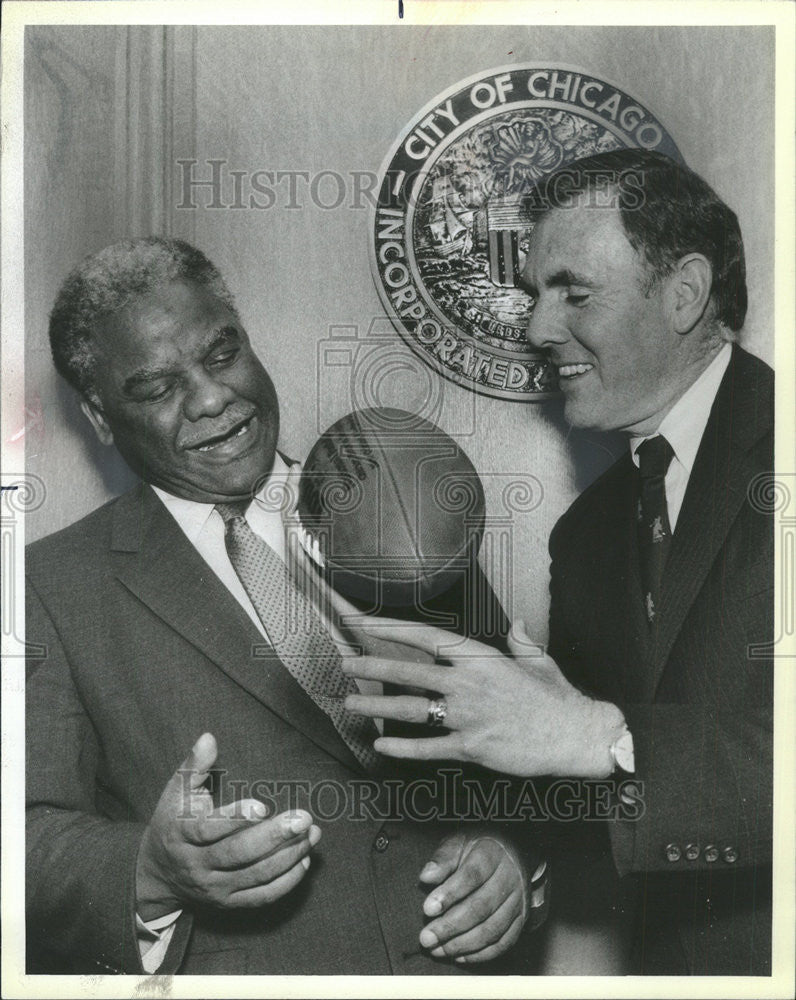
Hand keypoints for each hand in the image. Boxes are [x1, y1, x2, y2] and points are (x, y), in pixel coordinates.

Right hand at [136, 733, 320, 918]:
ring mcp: (214, 888)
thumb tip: (208, 737)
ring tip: (313, 833)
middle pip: (237, 854)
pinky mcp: (228, 903)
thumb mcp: (176, 792)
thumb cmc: (173, 821)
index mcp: (182, 833)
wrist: (157, 873)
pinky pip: (261, 897)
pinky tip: (304, 859)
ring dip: (288, 856)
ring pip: (255, 876)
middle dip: (274, 837)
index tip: (263, 805)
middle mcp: (196, 864)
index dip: (236, 819)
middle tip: (304, 818)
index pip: (208, 829)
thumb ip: (194, 765)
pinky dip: (286, 882)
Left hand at [343, 619, 625, 776]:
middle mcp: (468, 684)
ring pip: (412, 709)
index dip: (394, 629)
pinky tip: (381, 744)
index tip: (368, 624)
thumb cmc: (557, 698)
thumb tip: (517, 624)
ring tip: (350, 704)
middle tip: (346, 665)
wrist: (575, 735)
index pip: (428, 637)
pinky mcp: (472, 747)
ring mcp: (468, 717)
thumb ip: (520, 641)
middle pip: (410, 672)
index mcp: (481, 658)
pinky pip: (429, 747)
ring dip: (377, 706)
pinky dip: (403, 747)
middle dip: (374, 667)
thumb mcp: (538, 661)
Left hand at [418, 833, 527, 962]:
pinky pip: (504, 942)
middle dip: (450, 926)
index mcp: (492, 853)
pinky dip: (481, 954)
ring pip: (492, 929)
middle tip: (426, 938)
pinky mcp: (522, 919)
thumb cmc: (478, 848)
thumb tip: (426, 876)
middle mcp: (510, 878)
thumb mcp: (459, 841)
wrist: (512, 851)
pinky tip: (459, 955)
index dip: (449, 894)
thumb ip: (443, 858)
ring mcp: (518, 900)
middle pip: (481, 907)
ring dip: (462, 944)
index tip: (427, 909)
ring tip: (437, 949)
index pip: (472, 875)